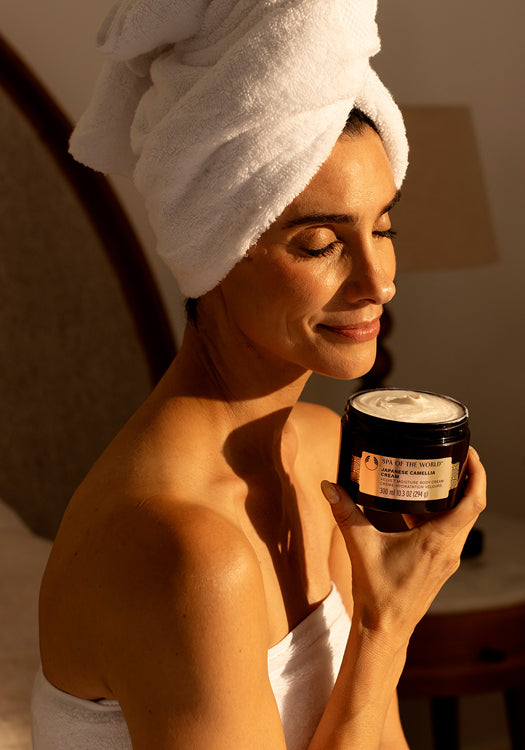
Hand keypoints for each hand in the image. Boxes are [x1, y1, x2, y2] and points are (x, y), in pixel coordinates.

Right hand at [321, 447, 485, 645]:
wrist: (384, 629)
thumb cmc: (377, 593)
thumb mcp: (359, 546)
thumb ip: (344, 513)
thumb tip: (329, 487)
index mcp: (437, 542)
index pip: (473, 502)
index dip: (477, 474)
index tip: (470, 453)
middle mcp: (449, 549)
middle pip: (472, 507)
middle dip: (468, 479)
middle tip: (453, 456)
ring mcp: (447, 558)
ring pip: (463, 520)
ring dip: (456, 497)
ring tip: (438, 475)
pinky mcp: (440, 563)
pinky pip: (451, 531)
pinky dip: (442, 514)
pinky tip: (417, 507)